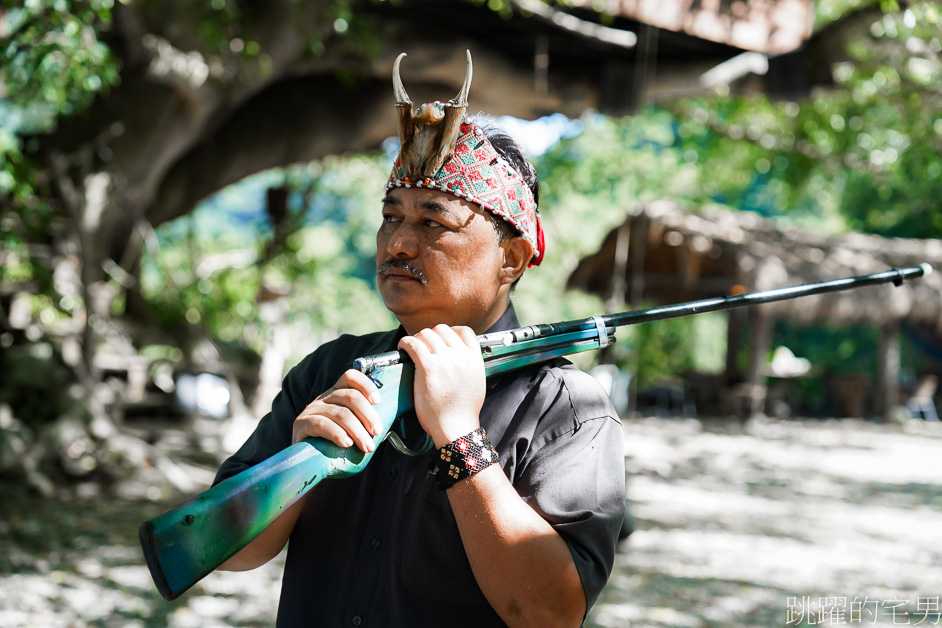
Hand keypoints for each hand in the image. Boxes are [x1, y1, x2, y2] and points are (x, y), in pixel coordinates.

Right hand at [292, 369, 382, 451]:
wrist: (310, 465)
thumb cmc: (335, 446)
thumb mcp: (352, 429)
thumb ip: (364, 422)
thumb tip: (386, 421)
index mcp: (337, 393)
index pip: (350, 377)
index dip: (366, 385)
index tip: (378, 401)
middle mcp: (324, 397)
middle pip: (350, 396)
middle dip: (368, 415)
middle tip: (376, 431)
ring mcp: (312, 410)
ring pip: (340, 413)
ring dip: (358, 431)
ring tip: (366, 446)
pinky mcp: (301, 424)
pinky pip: (322, 424)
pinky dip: (337, 434)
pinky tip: (346, 444)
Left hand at [398, 325, 484, 447]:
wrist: (456, 427)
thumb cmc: (463, 411)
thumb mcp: (476, 382)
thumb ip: (470, 366)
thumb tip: (462, 359)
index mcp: (474, 359)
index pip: (464, 331)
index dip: (450, 332)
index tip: (441, 340)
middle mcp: (460, 356)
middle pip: (442, 329)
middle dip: (430, 335)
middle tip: (423, 346)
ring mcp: (444, 360)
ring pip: (426, 334)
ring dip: (417, 338)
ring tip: (412, 348)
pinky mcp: (428, 367)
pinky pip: (413, 344)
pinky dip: (405, 342)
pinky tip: (402, 347)